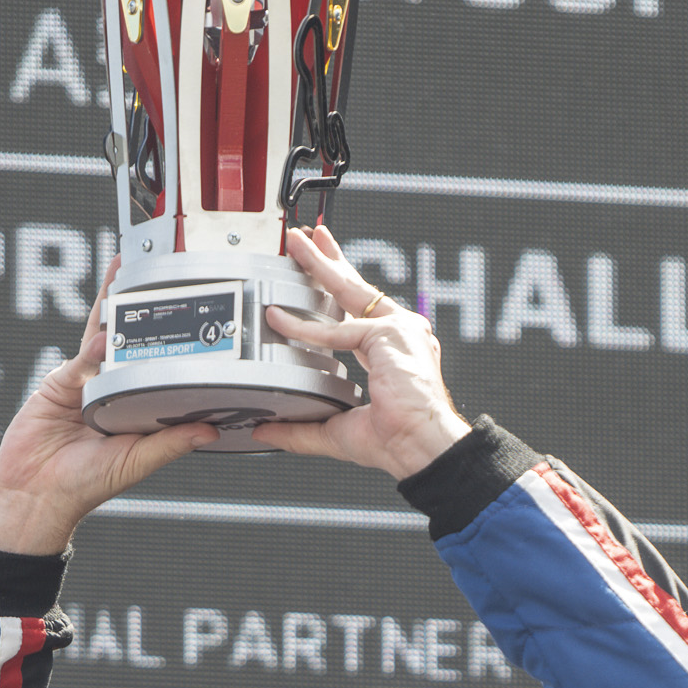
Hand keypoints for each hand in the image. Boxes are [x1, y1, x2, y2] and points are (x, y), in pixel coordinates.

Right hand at [0, 258, 217, 554]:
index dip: (176, 344)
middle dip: (143, 309)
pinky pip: (80, 357)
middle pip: (131, 340)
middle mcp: (115, 391)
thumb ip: (171, 443)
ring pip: (103, 335)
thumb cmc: (85, 486)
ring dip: (113, 305)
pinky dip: (92, 344)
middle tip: (161, 274)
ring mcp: (87, 382)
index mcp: (139, 409)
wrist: (34, 493)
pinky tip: (103, 335)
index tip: (197, 318)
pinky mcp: (61, 382)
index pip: (162, 368)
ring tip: (127, 272)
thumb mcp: (136, 462)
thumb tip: (211, 430)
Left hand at [253, 225, 470, 481]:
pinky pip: (338, 331)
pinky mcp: (391, 334)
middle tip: (305, 239)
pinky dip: (305, 329)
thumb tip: (265, 431)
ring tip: (295, 246)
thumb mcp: (336, 432)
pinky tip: (280, 321)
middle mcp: (400, 334)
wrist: (423, 448)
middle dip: (328, 260)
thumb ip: (299, 429)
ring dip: (318, 266)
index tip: (321, 270)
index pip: (360, 311)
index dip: (337, 289)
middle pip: (356, 288)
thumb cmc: (397, 441)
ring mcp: (399, 330)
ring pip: (348, 292)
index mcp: (394, 351)